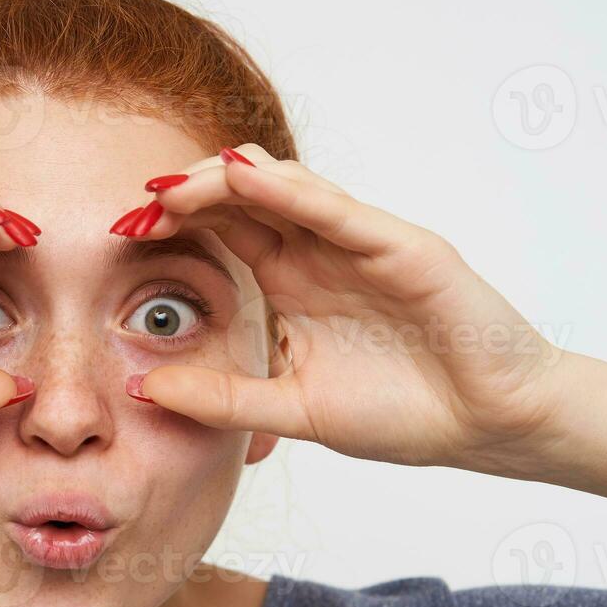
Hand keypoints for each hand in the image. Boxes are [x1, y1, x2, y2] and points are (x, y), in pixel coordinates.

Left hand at [125, 145, 568, 474]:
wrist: (489, 426)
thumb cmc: (405, 413)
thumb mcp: (294, 410)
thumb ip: (224, 398)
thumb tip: (145, 388)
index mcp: (292, 285)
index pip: (222, 234)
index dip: (172, 225)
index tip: (118, 233)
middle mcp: (319, 254)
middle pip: (241, 200)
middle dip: (183, 195)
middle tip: (131, 207)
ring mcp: (359, 244)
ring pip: (283, 189)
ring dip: (223, 182)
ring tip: (171, 189)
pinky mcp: (401, 246)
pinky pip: (337, 211)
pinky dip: (292, 192)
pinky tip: (246, 180)